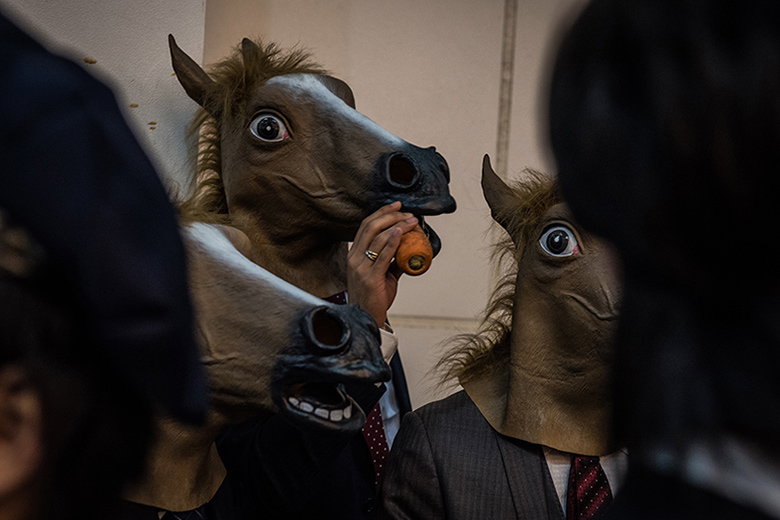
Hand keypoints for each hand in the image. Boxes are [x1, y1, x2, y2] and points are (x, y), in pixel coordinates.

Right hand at [347, 202, 417, 326]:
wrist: (367, 318)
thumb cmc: (373, 296)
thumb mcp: (381, 273)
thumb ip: (392, 259)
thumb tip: (409, 248)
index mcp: (354, 254)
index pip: (365, 226)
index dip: (381, 213)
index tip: (396, 205)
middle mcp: (354, 258)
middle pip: (370, 227)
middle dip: (391, 215)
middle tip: (408, 213)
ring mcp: (360, 268)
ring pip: (377, 238)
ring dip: (397, 226)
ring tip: (412, 222)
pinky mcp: (370, 278)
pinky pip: (383, 255)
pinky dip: (393, 241)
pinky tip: (402, 232)